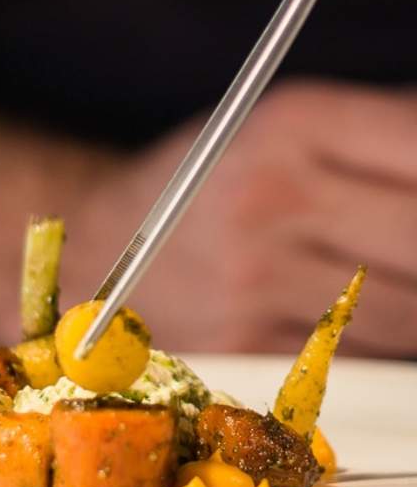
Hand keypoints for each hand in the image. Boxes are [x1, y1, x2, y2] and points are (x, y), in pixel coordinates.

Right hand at [113, 80, 416, 357]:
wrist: (101, 250)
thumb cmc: (200, 185)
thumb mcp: (277, 129)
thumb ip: (378, 137)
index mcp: (287, 129)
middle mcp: (269, 203)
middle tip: (413, 254)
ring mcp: (254, 282)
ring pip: (403, 315)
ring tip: (398, 283)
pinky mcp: (245, 345)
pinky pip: (351, 357)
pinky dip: (379, 348)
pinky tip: (363, 322)